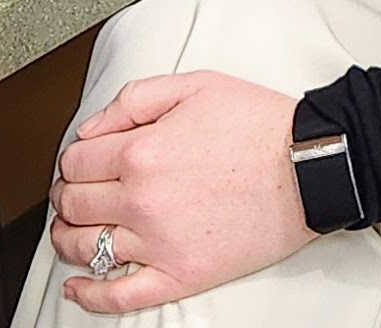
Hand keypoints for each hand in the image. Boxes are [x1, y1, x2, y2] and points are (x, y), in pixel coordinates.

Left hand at [47, 72, 316, 312]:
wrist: (312, 166)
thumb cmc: (262, 126)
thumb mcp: (196, 85)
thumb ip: (134, 99)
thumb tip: (91, 128)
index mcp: (141, 152)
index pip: (75, 161)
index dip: (74, 160)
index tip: (84, 162)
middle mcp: (141, 200)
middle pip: (74, 204)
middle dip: (68, 196)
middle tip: (80, 192)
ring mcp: (158, 243)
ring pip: (85, 248)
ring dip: (69, 239)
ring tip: (76, 231)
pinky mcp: (180, 274)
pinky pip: (119, 295)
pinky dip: (89, 294)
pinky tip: (78, 286)